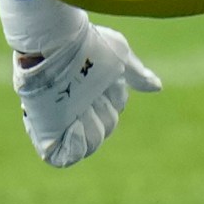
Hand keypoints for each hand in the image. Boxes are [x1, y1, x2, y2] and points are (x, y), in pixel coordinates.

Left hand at [10, 15, 163, 166]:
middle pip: (106, 129)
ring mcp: (62, 120)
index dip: (114, 102)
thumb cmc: (88, 46)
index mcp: (95, 91)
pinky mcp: (46, 131)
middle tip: (90, 97)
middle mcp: (79, 106)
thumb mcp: (119, 57)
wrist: (56, 45)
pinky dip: (75, 149)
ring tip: (80, 112)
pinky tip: (75, 127)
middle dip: (104, 114)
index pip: (114, 112)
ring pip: (90, 145)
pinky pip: (62, 157)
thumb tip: (156, 87)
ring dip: (91, 130)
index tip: (105, 85)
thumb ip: (137, 75)